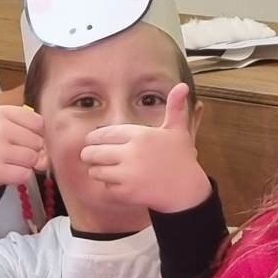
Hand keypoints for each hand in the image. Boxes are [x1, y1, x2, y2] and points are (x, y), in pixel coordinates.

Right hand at [0, 59, 46, 188]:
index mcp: (1, 112)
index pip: (39, 124)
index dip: (33, 133)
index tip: (17, 134)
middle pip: (38, 143)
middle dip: (30, 149)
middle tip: (12, 149)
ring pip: (33, 160)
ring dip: (25, 163)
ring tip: (9, 159)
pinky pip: (25, 174)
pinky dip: (20, 176)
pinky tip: (7, 170)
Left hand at [78, 84, 208, 212]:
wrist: (188, 191)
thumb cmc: (182, 159)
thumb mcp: (178, 130)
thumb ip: (175, 107)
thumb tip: (182, 85)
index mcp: (140, 135)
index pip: (103, 134)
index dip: (93, 138)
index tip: (91, 141)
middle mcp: (132, 152)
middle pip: (94, 152)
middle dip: (89, 155)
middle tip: (89, 157)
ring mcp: (129, 173)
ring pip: (96, 171)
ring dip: (97, 171)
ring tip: (102, 170)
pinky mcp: (128, 192)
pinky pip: (106, 187)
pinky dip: (109, 186)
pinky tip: (118, 184)